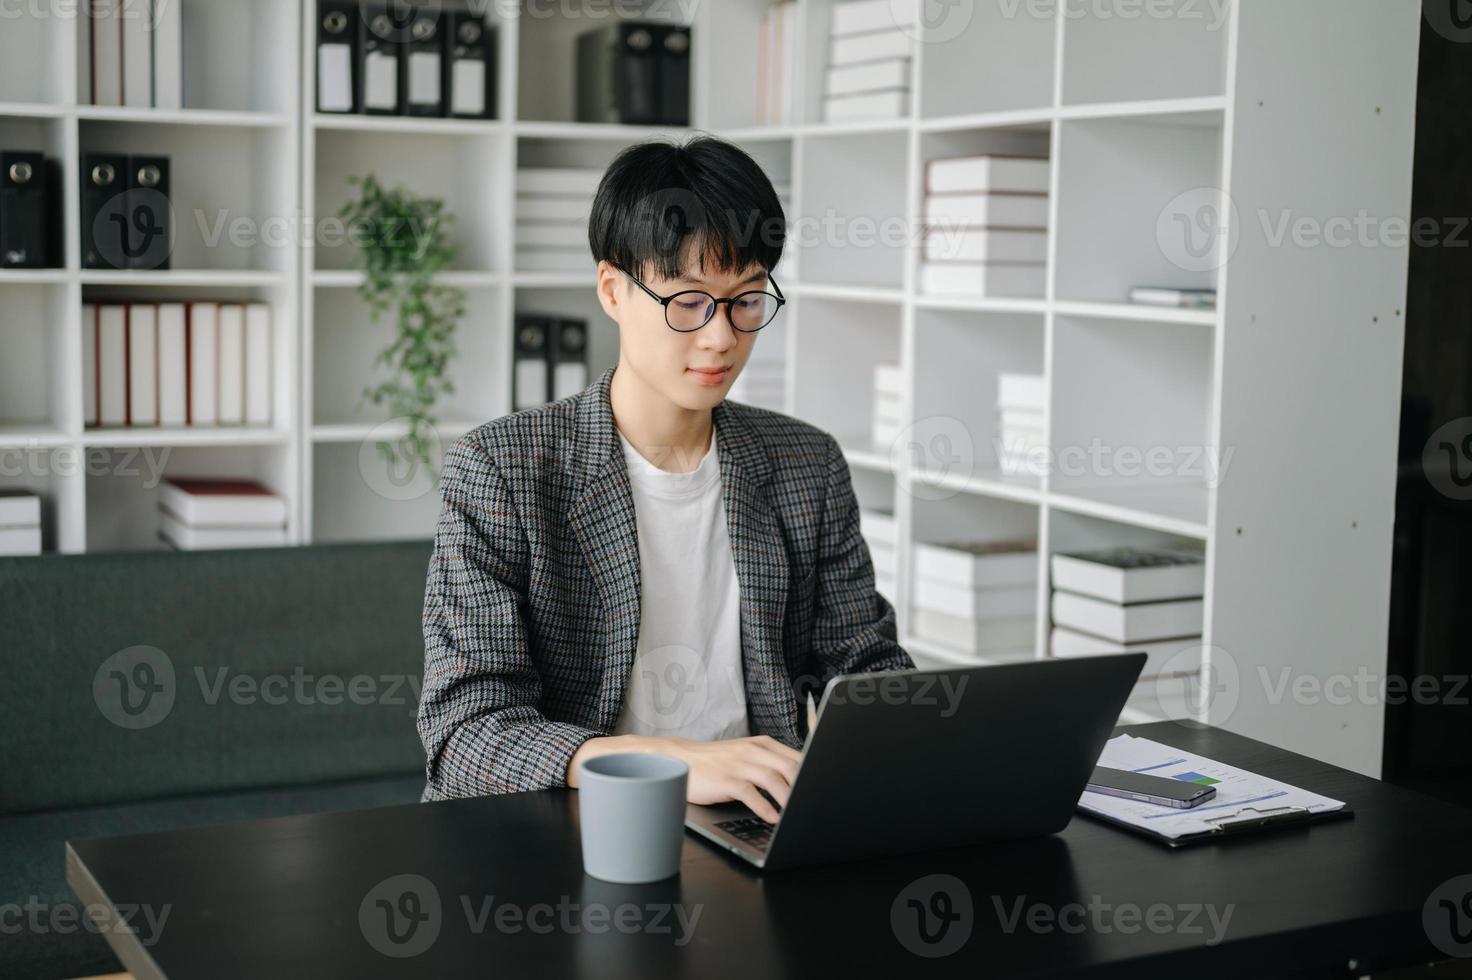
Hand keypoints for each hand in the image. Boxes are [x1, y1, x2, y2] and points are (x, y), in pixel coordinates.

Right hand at [568, 734, 801, 822]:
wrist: (677, 758)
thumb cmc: (715, 763)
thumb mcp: (745, 758)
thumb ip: (771, 766)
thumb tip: (799, 784)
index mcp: (763, 745)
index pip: (797, 758)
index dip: (814, 775)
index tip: (829, 791)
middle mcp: (754, 751)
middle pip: (791, 767)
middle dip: (808, 788)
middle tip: (820, 806)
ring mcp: (739, 763)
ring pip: (774, 779)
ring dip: (790, 799)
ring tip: (799, 815)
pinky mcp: (725, 778)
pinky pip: (750, 792)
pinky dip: (765, 807)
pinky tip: (773, 818)